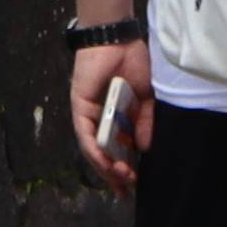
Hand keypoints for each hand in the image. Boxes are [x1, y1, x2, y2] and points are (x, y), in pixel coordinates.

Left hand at [67, 38, 151, 190]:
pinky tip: (104, 162)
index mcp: (117, 118)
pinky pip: (84, 133)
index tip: (133, 186)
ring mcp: (89, 115)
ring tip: (119, 177)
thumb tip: (145, 148)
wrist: (119, 40)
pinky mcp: (80, 107)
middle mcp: (100, 120)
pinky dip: (94, 149)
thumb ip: (145, 122)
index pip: (118, 150)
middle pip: (103, 154)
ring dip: (105, 165)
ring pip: (93, 148)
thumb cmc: (133, 64)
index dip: (124, 170)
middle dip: (114, 173)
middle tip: (127, 187)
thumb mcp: (146, 98)